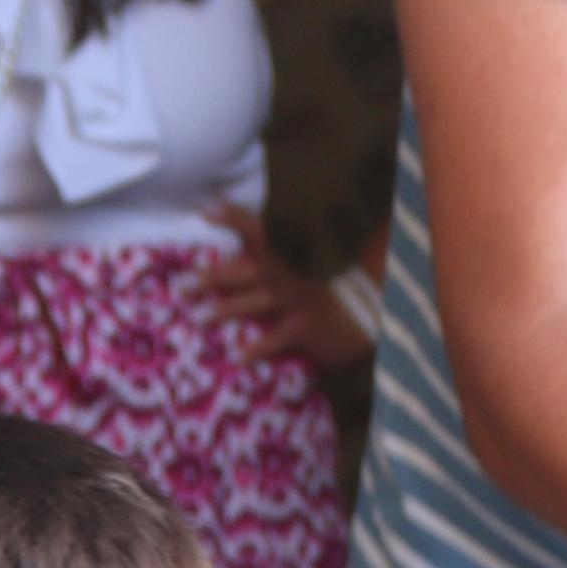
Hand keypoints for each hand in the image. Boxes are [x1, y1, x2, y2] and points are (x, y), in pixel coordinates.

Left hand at [198, 203, 368, 364]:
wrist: (382, 304)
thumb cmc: (354, 277)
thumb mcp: (332, 251)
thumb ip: (310, 243)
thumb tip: (301, 236)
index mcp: (291, 248)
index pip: (257, 226)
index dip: (231, 216)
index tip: (206, 210)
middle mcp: (286, 270)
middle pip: (239, 270)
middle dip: (210, 277)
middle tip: (184, 285)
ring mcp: (294, 298)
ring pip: (249, 302)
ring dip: (223, 310)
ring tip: (200, 319)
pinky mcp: (304, 325)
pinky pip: (274, 338)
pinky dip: (256, 349)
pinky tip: (239, 357)